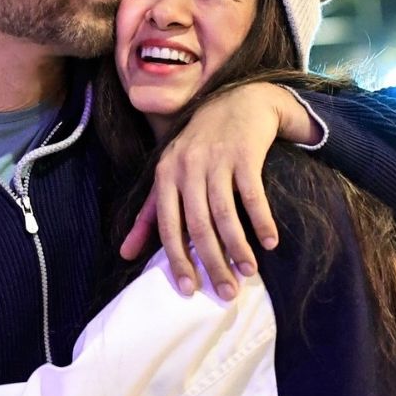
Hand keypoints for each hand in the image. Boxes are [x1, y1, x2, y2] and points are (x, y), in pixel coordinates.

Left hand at [119, 83, 316, 298]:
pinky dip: (261, 220)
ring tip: (249, 273)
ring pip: (224, 213)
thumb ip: (149, 214)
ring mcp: (216, 160)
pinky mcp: (245, 154)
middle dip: (212, 262)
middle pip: (198, 225)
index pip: (168, 226)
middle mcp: (187, 167)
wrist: (238, 103)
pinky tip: (271, 242)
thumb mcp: (169, 174)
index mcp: (166, 176)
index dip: (177, 259)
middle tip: (226, 293)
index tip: (189, 290)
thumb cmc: (199, 147)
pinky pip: (252, 194)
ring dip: (238, 247)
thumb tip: (124, 253)